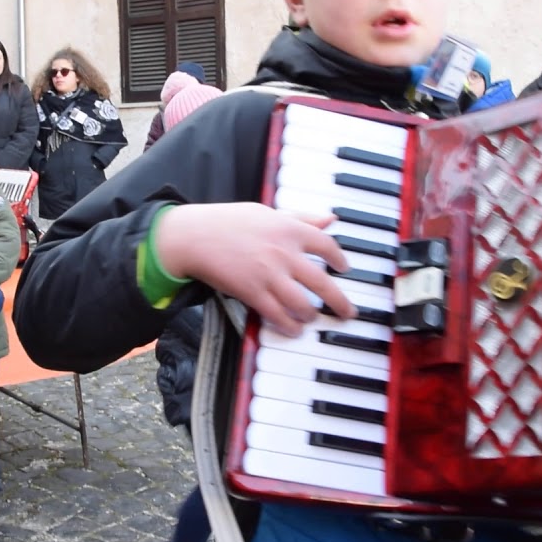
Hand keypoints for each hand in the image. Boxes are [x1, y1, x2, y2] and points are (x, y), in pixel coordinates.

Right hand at [155, 203, 356, 336]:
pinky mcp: (252, 293)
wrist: (194, 236)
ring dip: (311, 316)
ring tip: (313, 319)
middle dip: (340, 302)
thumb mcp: (267, 211)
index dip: (340, 259)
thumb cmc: (227, 221)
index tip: (344, 268)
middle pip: (323, 283)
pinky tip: (293, 329)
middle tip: (347, 312)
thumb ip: (301, 217)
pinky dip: (289, 326)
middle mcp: (284, 253)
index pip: (327, 245)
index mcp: (289, 228)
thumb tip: (330, 219)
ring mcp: (269, 275)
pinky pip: (278, 316)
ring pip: (303, 305)